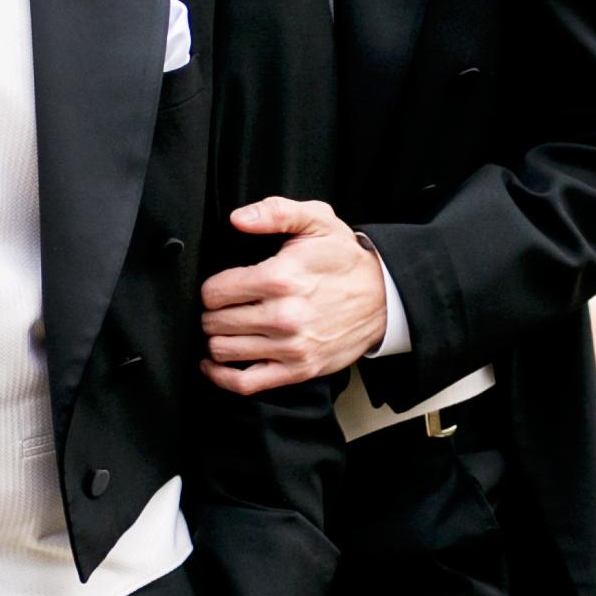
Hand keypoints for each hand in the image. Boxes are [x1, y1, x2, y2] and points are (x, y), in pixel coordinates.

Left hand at [201, 196, 387, 396]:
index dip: (211, 288)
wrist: (383, 297)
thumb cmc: (345, 260)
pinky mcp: (298, 370)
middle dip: (212, 313)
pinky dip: (220, 376)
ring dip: (216, 339)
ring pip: (223, 350)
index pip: (215, 292)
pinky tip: (214, 364)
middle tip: (223, 308)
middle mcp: (283, 316)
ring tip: (225, 329)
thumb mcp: (317, 221)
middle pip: (215, 322)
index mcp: (281, 278)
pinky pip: (244, 383)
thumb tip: (239, 219)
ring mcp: (290, 347)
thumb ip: (276, 212)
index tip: (221, 287)